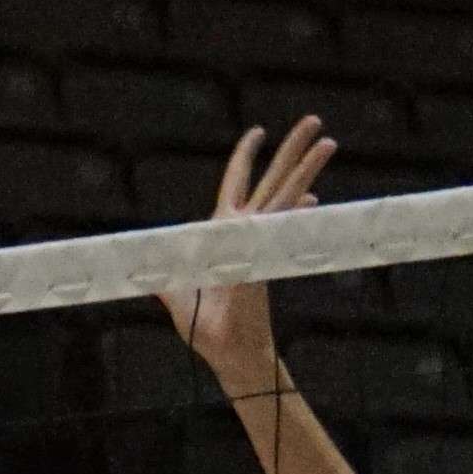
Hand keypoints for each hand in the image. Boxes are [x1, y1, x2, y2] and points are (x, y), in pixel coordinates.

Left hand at [160, 116, 337, 395]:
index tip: (258, 131)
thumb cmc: (204, 326)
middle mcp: (245, 232)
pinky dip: (294, 217)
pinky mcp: (262, 264)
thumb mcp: (174, 292)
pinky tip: (311, 201)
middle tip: (315, 121)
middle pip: (272, 180)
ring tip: (329, 142)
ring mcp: (258, 245)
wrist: (224, 352)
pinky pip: (278, 234)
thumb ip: (163, 272)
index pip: (236, 183)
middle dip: (292, 150)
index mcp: (223, 232)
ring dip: (306, 171)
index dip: (246, 156)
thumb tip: (143, 263)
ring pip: (284, 197)